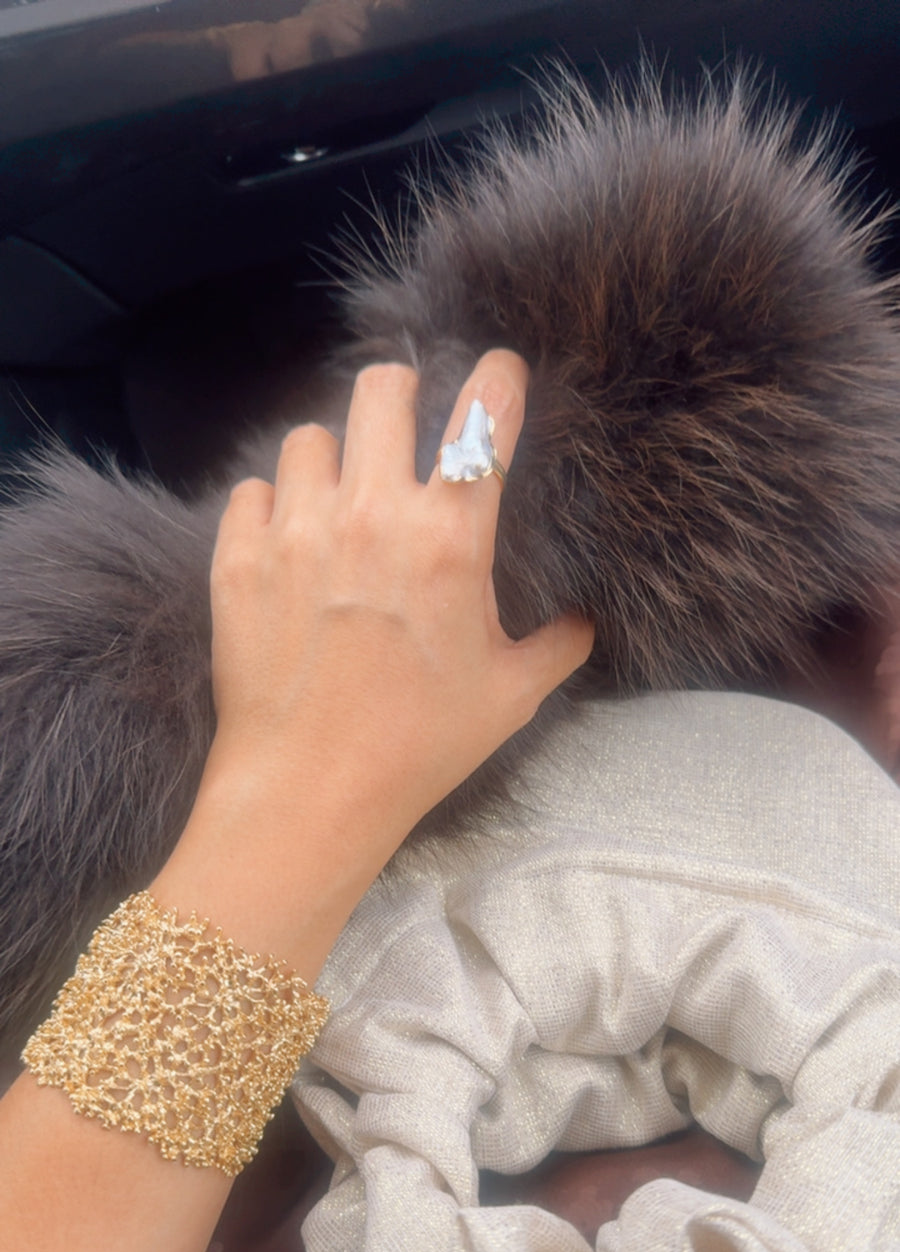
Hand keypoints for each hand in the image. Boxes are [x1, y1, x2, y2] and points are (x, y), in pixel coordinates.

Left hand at [202, 349, 593, 849]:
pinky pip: (252, 490)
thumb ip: (557, 647)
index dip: (496, 379)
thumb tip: (583, 624)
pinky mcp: (237, 558)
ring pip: (308, 435)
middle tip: (404, 434)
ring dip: (331, 458)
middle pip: (381, 389)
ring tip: (339, 501)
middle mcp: (370, 514)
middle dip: (399, 397)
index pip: (482, 417)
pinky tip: (287, 545)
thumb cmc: (418, 747)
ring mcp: (295, 530)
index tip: (498, 375)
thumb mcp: (508, 697)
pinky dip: (271, 506)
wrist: (307, 792)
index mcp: (448, 538)